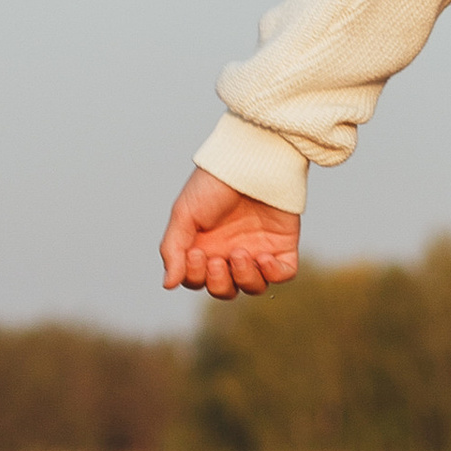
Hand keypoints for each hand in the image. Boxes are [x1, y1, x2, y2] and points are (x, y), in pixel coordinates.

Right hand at [160, 167, 300, 300]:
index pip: (197, 281)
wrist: (249, 160)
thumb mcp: (184, 214)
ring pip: (253, 286)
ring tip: (239, 253)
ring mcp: (259, 249)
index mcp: (205, 246)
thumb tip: (168, 285)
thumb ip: (173, 250)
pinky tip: (263, 257)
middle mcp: (230, 251)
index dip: (195, 277)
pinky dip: (273, 273)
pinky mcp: (283, 244)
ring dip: (244, 278)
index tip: (196, 253)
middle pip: (224, 289)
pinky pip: (282, 274)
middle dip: (218, 282)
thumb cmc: (214, 183)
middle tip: (217, 259)